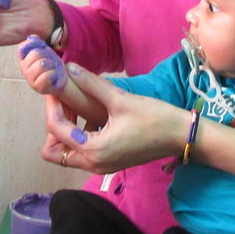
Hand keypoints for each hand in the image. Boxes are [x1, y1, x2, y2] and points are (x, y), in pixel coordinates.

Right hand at [18, 35, 66, 93]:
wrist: (59, 79)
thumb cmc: (50, 63)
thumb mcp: (45, 50)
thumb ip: (37, 43)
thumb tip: (32, 37)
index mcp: (23, 58)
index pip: (23, 46)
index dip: (35, 44)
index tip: (43, 47)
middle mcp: (24, 68)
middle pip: (35, 53)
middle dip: (47, 55)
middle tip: (50, 61)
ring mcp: (30, 79)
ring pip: (42, 64)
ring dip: (52, 65)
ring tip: (52, 69)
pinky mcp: (38, 87)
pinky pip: (47, 76)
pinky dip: (53, 74)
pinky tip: (53, 77)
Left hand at [39, 64, 187, 172]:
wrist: (181, 136)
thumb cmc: (154, 119)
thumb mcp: (121, 99)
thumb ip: (92, 84)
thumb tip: (69, 68)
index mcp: (93, 150)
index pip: (56, 129)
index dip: (53, 105)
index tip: (55, 88)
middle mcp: (93, 163)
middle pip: (54, 151)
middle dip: (55, 126)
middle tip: (65, 103)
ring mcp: (101, 165)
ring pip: (67, 153)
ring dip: (67, 130)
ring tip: (77, 105)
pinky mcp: (109, 161)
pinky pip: (83, 151)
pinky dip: (80, 135)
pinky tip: (92, 114)